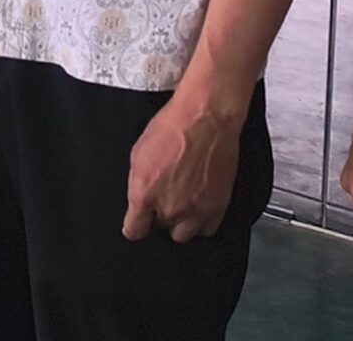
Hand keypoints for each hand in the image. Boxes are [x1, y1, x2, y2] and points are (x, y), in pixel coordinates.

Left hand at [123, 91, 241, 242]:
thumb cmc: (172, 127)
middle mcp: (170, 207)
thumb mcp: (138, 151)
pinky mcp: (218, 206)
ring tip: (182, 205)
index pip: (134, 230)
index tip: (136, 224)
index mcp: (144, 194)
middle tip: (163, 199)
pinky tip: (199, 207)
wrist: (206, 118)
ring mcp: (195, 210)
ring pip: (184, 234)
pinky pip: (208, 229)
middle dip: (160, 217)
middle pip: (161, 228)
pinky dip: (203, 221)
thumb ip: (138, 182)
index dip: (134, 227)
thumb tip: (139, 197)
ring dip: (181, 222)